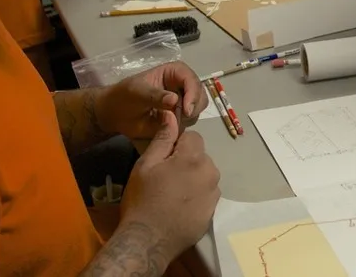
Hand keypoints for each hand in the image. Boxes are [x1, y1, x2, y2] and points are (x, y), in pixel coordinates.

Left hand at [96, 62, 208, 140]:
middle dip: (194, 106)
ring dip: (188, 117)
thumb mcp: (137, 92)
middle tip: (182, 117)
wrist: (114, 115)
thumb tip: (174, 99)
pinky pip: (189, 123)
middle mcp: (181, 86)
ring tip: (171, 122)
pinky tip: (170, 128)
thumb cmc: (124, 96)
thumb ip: (155, 95)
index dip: (193, 93)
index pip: (191, 79)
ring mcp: (181, 103)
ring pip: (197, 109)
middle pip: (200, 94)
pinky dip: (183, 127)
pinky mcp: (178, 118)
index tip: (187, 110)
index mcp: (174, 73)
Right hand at [120, 114, 220, 258]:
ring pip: (205, 176)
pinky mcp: (212, 213)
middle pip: (201, 156)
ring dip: (193, 179)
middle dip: (186, 161)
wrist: (147, 241)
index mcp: (194, 158)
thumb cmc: (142, 199)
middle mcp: (211, 173)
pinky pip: (206, 195)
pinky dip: (196, 197)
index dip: (177, 145)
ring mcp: (214, 195)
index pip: (193, 137)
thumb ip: (163, 138)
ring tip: (172, 195)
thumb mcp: (146, 165)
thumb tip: (172, 115)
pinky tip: (179, 207)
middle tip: (165, 178)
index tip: (163, 160)